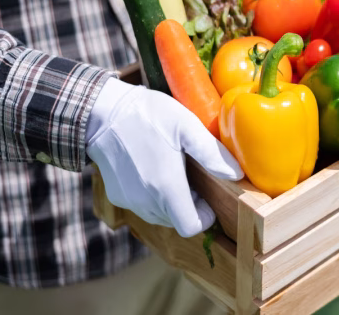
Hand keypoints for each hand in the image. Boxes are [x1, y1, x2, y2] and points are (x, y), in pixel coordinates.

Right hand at [85, 78, 242, 236]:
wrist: (101, 112)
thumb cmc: (147, 116)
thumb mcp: (186, 126)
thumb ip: (212, 153)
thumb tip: (237, 174)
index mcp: (166, 188)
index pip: (191, 227)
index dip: (204, 217)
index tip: (207, 197)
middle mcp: (146, 202)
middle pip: (177, 220)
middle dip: (189, 205)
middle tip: (191, 176)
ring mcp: (129, 201)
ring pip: (160, 215)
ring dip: (171, 201)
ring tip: (172, 169)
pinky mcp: (117, 196)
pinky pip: (142, 206)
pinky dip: (152, 196)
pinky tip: (152, 168)